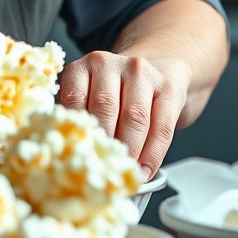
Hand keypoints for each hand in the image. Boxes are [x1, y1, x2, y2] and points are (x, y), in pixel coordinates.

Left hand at [57, 49, 189, 180]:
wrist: (157, 65)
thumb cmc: (116, 89)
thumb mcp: (90, 92)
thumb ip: (79, 116)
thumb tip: (69, 153)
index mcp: (83, 66)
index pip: (75, 98)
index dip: (78, 130)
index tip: (78, 156)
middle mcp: (111, 64)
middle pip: (105, 107)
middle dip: (105, 143)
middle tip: (103, 169)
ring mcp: (141, 72)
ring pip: (135, 117)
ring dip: (130, 151)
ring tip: (125, 173)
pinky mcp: (168, 87)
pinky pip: (161, 125)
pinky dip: (153, 153)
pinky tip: (146, 169)